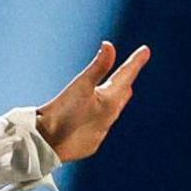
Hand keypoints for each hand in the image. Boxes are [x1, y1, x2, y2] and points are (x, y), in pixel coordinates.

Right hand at [37, 40, 150, 161]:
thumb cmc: (62, 112)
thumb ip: (98, 67)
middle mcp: (110, 118)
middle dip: (125, 82)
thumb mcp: (80, 85)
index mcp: (110, 101)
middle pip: (122, 96)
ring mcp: (100, 133)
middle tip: (129, 71)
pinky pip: (99, 128)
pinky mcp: (90, 145)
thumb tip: (109, 46)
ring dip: (112, 102)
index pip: (126, 76)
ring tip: (111, 93)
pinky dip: (98, 119)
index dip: (135, 62)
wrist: (45, 144)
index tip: (145, 50)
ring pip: (111, 113)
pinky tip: (88, 120)